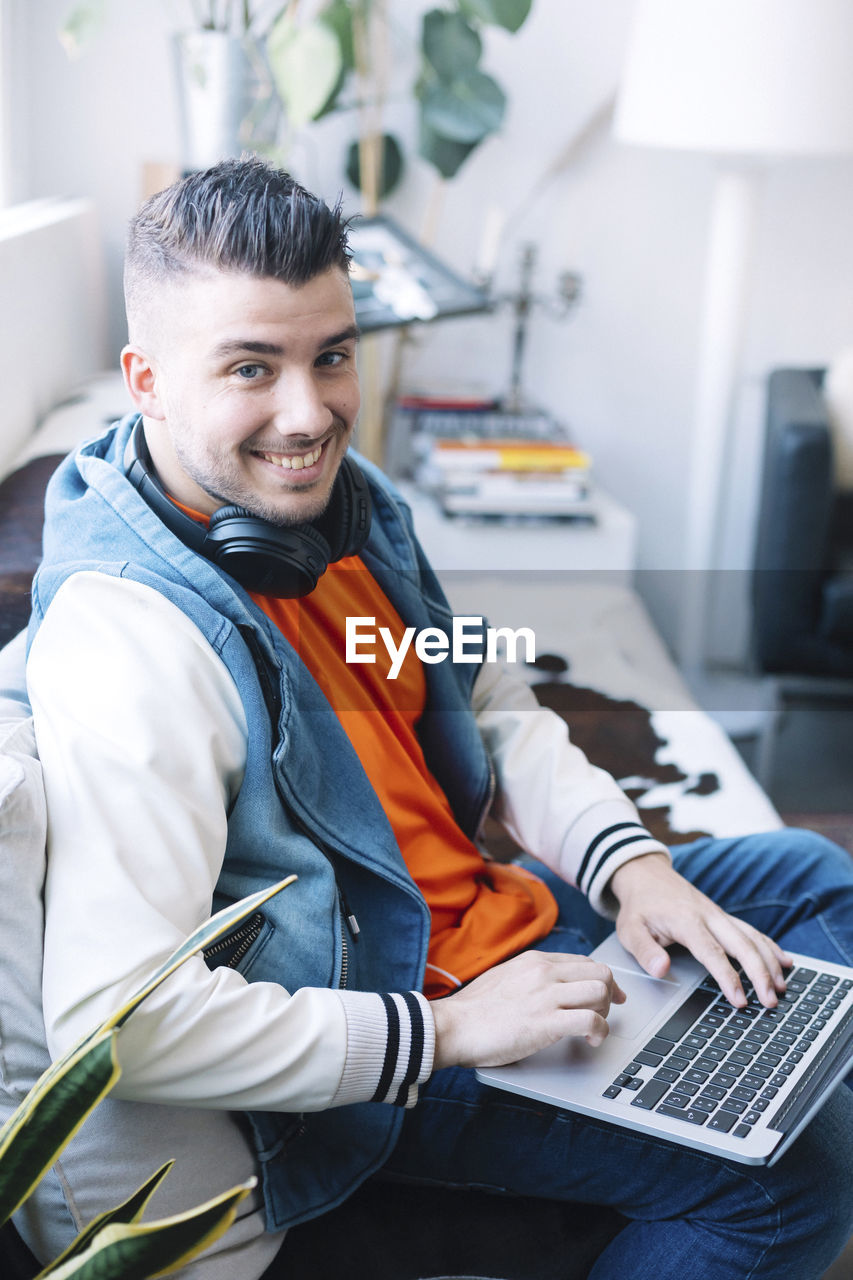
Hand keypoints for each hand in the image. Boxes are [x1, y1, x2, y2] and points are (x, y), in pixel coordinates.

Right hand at [431, 950, 625, 1069]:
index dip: (602, 979)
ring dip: (605, 1013)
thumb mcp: (503, 976)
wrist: (454, 1026)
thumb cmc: (473, 1009)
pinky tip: (591, 1041)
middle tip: (605, 1013)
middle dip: (610, 993)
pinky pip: (590, 1020)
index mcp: (534, 961)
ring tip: (595, 1028)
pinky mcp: (547, 1023)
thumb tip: (548, 984)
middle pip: (600, 972)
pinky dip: (600, 1031)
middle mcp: (544, 972)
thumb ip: (529, 976)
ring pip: (600, 991)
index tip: (608, 994)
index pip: (583, 962)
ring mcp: (546, 996)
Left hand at [609, 853, 791, 1007]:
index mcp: (686, 921)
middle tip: (771, 1002)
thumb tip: (661, 970)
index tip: (740, 1001)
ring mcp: (719, 914)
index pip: (712, 952)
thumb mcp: (629, 929)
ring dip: (770, 962)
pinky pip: (752, 930)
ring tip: (782, 988)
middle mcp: (709, 916)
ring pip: (752, 937)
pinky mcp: (723, 916)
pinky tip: (785, 962)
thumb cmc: (639, 905)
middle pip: (742, 944)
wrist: (645, 874)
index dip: (728, 977)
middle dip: (760, 974)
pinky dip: (770, 946)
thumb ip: (644, 950)